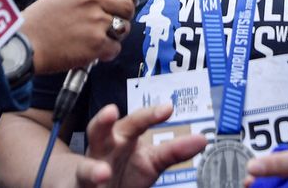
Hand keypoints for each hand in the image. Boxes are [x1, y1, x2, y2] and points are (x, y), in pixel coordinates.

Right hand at [23, 0, 136, 73]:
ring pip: (124, 26)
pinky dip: (107, 53)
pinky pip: (115, 47)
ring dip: (116, 34)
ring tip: (101, 38)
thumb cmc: (38, 22)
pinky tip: (94, 52)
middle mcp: (91, 0)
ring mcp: (95, 21)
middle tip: (117, 23)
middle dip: (126, 15)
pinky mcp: (96, 43)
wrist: (25, 44)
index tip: (128, 2)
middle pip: (128, 5)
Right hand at [75, 103, 206, 187]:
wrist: (92, 185)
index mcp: (122, 136)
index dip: (150, 115)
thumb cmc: (125, 169)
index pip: (136, 121)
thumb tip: (203, 139)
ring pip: (84, 168)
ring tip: (103, 173)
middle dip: (103, 121)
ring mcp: (86, 172)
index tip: (168, 108)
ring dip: (92, 170)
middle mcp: (102, 150)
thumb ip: (174, 150)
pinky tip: (99, 186)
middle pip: (99, 131)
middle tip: (111, 112)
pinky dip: (89, 187)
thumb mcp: (151, 160)